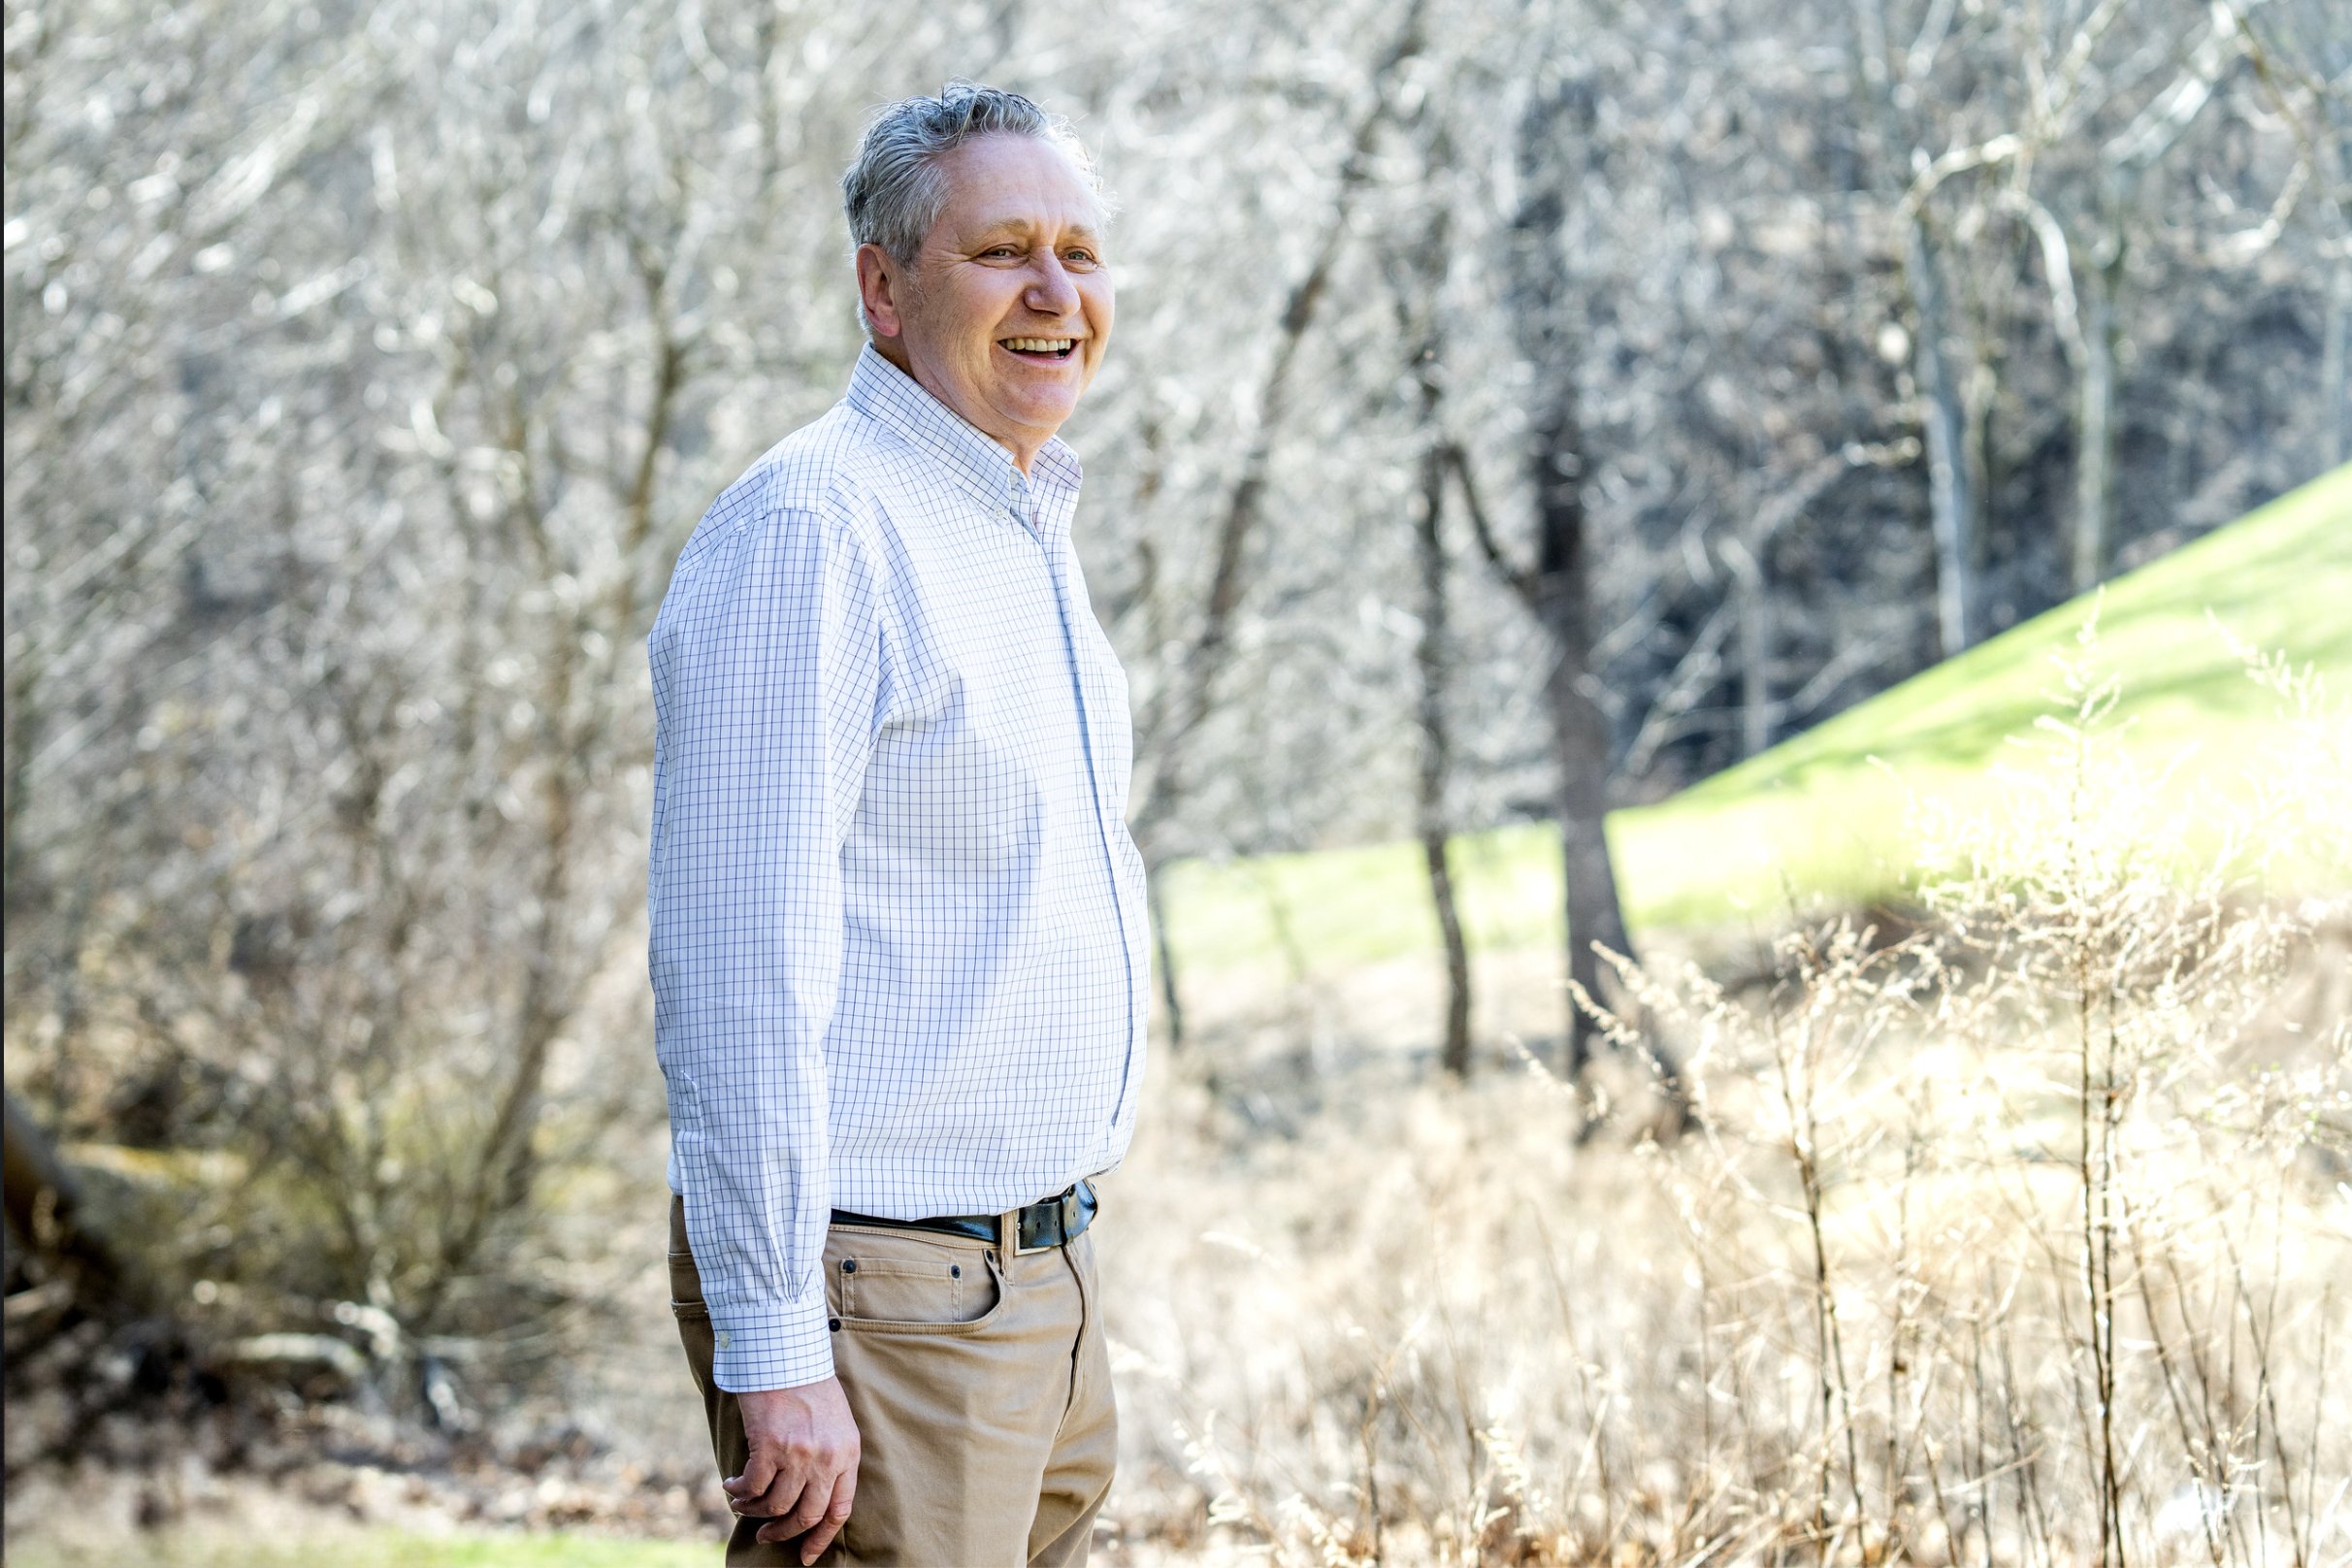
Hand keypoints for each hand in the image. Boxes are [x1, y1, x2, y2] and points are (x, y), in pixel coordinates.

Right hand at [725, 1376, 859, 1563]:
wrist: (787, 1351)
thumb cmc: (809, 1384)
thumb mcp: (836, 1422)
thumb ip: (830, 1457)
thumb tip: (809, 1493)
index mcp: (848, 1454)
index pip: (840, 1511)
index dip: (820, 1538)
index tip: (806, 1555)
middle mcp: (827, 1459)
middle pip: (806, 1516)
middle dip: (782, 1532)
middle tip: (766, 1535)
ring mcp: (800, 1455)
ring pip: (775, 1506)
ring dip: (754, 1511)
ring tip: (742, 1504)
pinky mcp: (770, 1447)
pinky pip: (753, 1487)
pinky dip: (739, 1492)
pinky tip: (732, 1486)